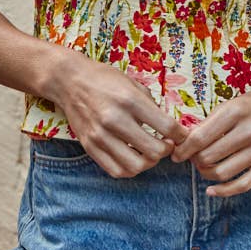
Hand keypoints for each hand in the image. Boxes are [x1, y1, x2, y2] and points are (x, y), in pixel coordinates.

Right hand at [49, 50, 188, 178]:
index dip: (180, 135)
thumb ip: (150, 105)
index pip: (166, 127)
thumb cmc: (104, 79)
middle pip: (153, 150)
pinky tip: (134, 158)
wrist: (69, 81)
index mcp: (129, 100)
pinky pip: (116, 170)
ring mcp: (100, 136)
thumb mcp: (132, 83)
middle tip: (167, 144)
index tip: (181, 135)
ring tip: (150, 152)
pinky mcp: (90, 146)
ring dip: (149, 162)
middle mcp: (114, 120)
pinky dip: (130, 169)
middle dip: (167, 150)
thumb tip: (167, 125)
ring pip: (135, 166)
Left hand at [170, 82, 250, 196]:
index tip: (175, 154)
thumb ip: (210, 122)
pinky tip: (211, 190)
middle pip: (209, 157)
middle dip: (194, 160)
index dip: (183, 149)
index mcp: (236, 112)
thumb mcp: (232, 104)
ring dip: (205, 174)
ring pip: (222, 173)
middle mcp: (249, 131)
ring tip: (202, 167)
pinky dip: (223, 191)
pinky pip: (242, 185)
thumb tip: (184, 141)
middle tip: (191, 158)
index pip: (200, 138)